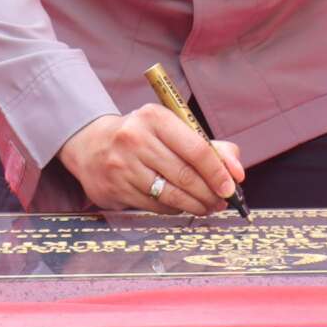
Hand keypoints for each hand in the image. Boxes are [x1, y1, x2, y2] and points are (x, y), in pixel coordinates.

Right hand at [56, 106, 245, 214]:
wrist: (91, 145)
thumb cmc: (142, 136)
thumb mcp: (170, 128)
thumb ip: (206, 145)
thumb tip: (235, 169)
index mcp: (155, 118)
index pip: (196, 149)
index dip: (218, 171)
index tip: (232, 186)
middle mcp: (135, 139)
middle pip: (185, 175)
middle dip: (210, 193)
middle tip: (222, 202)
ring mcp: (122, 166)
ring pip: (170, 195)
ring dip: (195, 205)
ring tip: (208, 207)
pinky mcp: (114, 189)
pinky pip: (154, 206)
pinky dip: (175, 209)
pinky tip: (183, 206)